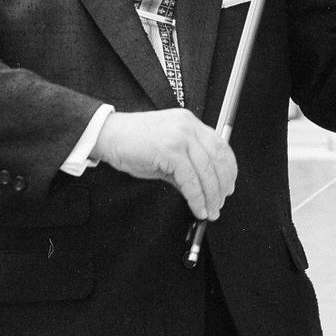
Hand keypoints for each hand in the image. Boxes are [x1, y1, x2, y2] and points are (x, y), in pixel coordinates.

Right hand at [93, 109, 236, 220]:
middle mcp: (188, 126)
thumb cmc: (133, 144)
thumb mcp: (166, 154)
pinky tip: (197, 209)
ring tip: (210, 211)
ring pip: (206, 171)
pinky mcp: (169, 150)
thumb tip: (203, 190)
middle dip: (222, 186)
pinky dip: (197, 198)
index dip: (229, 169)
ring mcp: (180, 136)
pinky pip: (190, 179)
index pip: (220, 145)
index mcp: (189, 123)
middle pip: (218, 159)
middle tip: (220, 204)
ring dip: (211, 196)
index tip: (228, 187)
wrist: (107, 135)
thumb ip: (186, 168)